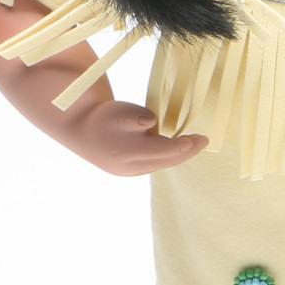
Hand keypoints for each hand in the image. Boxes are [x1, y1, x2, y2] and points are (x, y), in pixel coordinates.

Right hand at [65, 101, 208, 176]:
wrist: (81, 131)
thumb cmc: (102, 118)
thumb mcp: (118, 111)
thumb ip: (136, 117)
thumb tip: (151, 123)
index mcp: (128, 151)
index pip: (165, 151)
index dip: (185, 146)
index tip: (201, 139)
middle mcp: (130, 166)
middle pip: (167, 161)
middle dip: (187, 152)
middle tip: (203, 141)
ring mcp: (129, 172)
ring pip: (161, 164)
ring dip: (177, 155)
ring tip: (192, 144)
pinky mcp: (129, 172)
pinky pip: (154, 165)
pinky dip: (167, 158)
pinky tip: (176, 149)